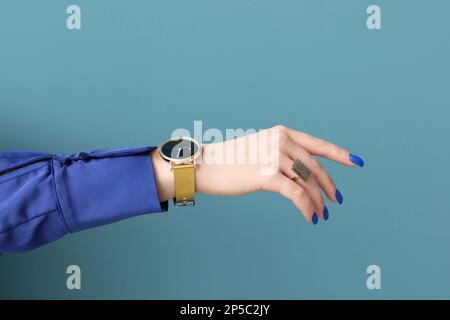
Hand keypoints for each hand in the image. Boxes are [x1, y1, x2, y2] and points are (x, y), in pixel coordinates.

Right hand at [151, 125, 363, 223]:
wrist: (206, 166)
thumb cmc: (231, 162)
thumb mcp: (261, 150)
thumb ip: (283, 157)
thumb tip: (303, 177)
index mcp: (282, 133)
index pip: (317, 144)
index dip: (339, 154)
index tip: (356, 162)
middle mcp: (281, 141)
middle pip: (315, 167)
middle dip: (329, 187)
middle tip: (336, 201)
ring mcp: (274, 157)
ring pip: (307, 183)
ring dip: (318, 202)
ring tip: (322, 214)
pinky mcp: (267, 175)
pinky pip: (296, 195)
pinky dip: (306, 208)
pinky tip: (310, 218)